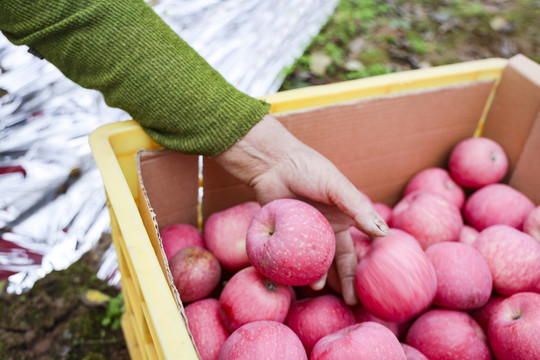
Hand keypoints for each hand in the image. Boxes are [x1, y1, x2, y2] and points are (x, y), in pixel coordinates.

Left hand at [214, 114, 388, 304]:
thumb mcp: (337, 187)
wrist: (273, 163)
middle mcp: (327, 229)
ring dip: (321, 277)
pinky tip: (301, 278)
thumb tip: (383, 234)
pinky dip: (299, 269)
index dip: (366, 266)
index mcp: (344, 218)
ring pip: (317, 263)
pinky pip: (295, 258)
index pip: (359, 248)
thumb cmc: (309, 170)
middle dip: (346, 282)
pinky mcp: (286, 237)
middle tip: (352, 302)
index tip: (375, 286)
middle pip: (339, 262)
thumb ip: (358, 209)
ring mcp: (307, 235)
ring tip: (322, 290)